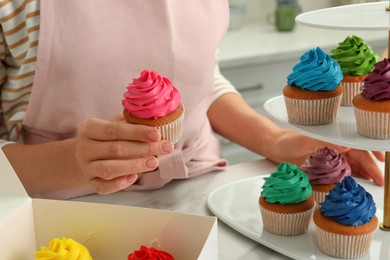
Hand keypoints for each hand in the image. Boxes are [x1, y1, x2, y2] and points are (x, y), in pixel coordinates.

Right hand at [75, 113, 173, 193]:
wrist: (83, 158)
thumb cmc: (105, 138)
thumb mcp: (114, 124)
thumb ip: (130, 122)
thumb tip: (156, 121)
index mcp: (89, 128)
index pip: (114, 130)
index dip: (137, 132)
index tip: (157, 134)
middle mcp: (84, 148)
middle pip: (116, 149)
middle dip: (144, 148)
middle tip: (166, 147)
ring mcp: (86, 167)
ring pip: (109, 169)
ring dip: (134, 166)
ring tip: (154, 162)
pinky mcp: (90, 183)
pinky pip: (104, 187)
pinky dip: (120, 184)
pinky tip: (134, 177)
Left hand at [267, 129, 383, 185]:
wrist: (275, 147)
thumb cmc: (288, 140)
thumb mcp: (305, 140)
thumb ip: (324, 141)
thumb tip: (345, 146)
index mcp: (332, 137)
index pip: (356, 145)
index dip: (370, 153)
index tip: (381, 161)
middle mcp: (334, 146)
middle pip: (358, 156)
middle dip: (371, 167)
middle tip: (380, 180)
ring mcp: (330, 155)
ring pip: (352, 163)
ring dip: (364, 172)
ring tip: (375, 181)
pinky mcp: (324, 164)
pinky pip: (342, 170)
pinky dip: (352, 175)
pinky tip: (360, 180)